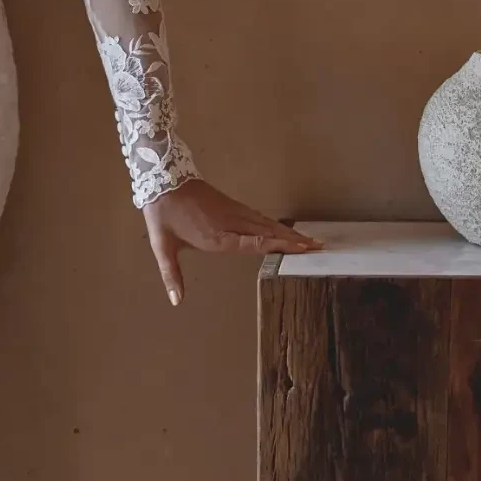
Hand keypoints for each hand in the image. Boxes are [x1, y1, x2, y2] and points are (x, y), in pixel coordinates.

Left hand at [141, 176, 323, 306]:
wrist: (162, 179)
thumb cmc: (163, 214)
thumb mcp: (163, 247)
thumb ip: (172, 275)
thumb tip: (176, 301)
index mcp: (217, 236)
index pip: (253, 242)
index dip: (277, 246)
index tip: (299, 249)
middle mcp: (230, 224)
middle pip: (268, 233)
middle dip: (293, 240)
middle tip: (318, 246)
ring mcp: (233, 213)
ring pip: (267, 224)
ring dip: (289, 232)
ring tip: (309, 240)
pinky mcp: (232, 206)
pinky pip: (259, 217)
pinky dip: (275, 225)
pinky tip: (283, 230)